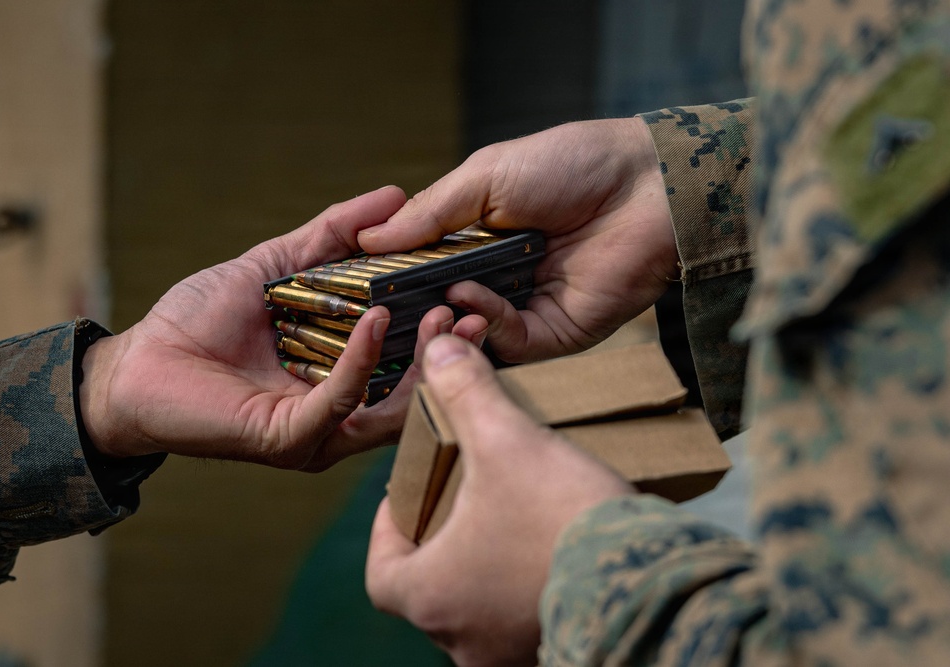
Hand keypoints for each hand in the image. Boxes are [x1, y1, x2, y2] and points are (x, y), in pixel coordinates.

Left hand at [78, 186, 488, 469]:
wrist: (137, 362)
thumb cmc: (199, 320)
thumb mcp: (277, 265)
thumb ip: (331, 235)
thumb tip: (392, 195)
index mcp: (344, 374)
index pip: (411, 357)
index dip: (445, 327)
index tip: (472, 288)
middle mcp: (340, 411)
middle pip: (414, 390)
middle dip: (448, 351)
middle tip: (475, 308)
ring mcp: (319, 432)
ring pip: (390, 408)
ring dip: (420, 361)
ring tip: (442, 314)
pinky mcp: (291, 439)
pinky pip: (339, 404)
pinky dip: (361, 362)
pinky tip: (377, 320)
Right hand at [358, 119, 676, 361]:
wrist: (646, 184)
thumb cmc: (570, 165)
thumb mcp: (485, 178)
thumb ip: (429, 214)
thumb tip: (367, 237)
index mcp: (475, 241)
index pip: (420, 272)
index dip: (389, 281)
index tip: (355, 287)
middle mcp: (495, 279)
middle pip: (440, 310)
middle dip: (411, 313)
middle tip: (378, 312)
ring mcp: (524, 309)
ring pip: (470, 334)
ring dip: (445, 323)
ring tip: (428, 305)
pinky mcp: (556, 333)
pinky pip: (510, 343)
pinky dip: (486, 324)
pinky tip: (471, 297)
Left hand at [366, 335, 632, 665]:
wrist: (649, 579)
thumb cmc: (561, 519)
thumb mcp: (507, 442)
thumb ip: (466, 393)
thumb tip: (439, 351)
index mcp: (432, 596)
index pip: (383, 572)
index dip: (387, 532)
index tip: (411, 502)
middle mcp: (461, 641)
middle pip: (430, 590)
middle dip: (444, 545)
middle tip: (465, 505)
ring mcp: (506, 656)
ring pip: (477, 612)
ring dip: (487, 573)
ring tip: (512, 526)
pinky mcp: (549, 654)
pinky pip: (521, 625)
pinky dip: (526, 594)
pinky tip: (551, 557)